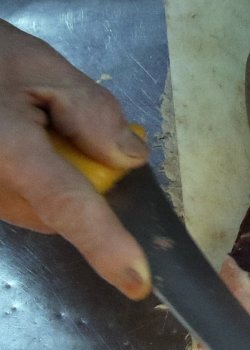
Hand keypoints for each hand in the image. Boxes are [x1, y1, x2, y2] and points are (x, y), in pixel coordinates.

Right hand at [0, 21, 150, 298]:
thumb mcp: (43, 68)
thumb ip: (93, 114)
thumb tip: (130, 159)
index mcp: (6, 152)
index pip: (67, 205)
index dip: (105, 244)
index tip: (138, 281)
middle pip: (61, 213)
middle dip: (87, 183)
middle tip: (71, 127)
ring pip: (42, 210)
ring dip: (59, 179)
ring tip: (37, 124)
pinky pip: (22, 202)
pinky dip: (38, 179)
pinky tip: (24, 139)